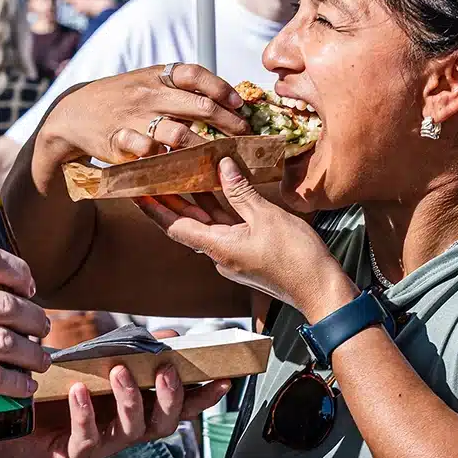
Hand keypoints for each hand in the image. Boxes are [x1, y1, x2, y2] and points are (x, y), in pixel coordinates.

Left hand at [0, 364, 229, 457]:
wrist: (6, 417)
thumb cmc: (54, 387)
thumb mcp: (94, 361)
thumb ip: (130, 352)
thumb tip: (167, 336)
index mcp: (134, 408)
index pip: (177, 405)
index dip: (202, 396)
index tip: (223, 379)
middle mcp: (123, 430)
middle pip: (163, 424)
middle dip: (171, 397)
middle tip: (168, 369)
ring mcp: (100, 444)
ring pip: (131, 432)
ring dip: (130, 400)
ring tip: (120, 371)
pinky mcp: (71, 455)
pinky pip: (86, 441)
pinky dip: (85, 415)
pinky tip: (79, 392)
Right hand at [33, 65, 250, 188]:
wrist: (73, 113)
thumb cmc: (120, 97)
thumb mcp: (145, 81)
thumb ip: (177, 87)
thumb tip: (223, 97)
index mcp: (156, 76)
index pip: (195, 75)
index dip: (221, 88)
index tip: (239, 104)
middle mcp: (147, 94)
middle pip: (197, 106)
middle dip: (227, 123)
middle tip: (242, 135)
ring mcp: (135, 119)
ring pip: (180, 134)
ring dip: (205, 147)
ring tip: (220, 156)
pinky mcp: (121, 143)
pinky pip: (152, 154)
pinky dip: (171, 162)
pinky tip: (187, 169)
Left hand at [136, 157, 357, 321]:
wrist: (322, 291)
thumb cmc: (296, 257)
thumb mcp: (266, 216)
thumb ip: (241, 191)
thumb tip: (222, 166)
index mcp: (217, 248)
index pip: (175, 225)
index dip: (153, 208)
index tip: (136, 192)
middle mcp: (219, 255)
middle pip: (187, 224)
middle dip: (170, 199)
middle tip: (155, 175)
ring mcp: (233, 257)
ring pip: (207, 225)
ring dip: (195, 202)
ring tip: (181, 175)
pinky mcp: (248, 255)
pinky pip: (226, 228)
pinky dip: (218, 209)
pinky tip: (219, 190)